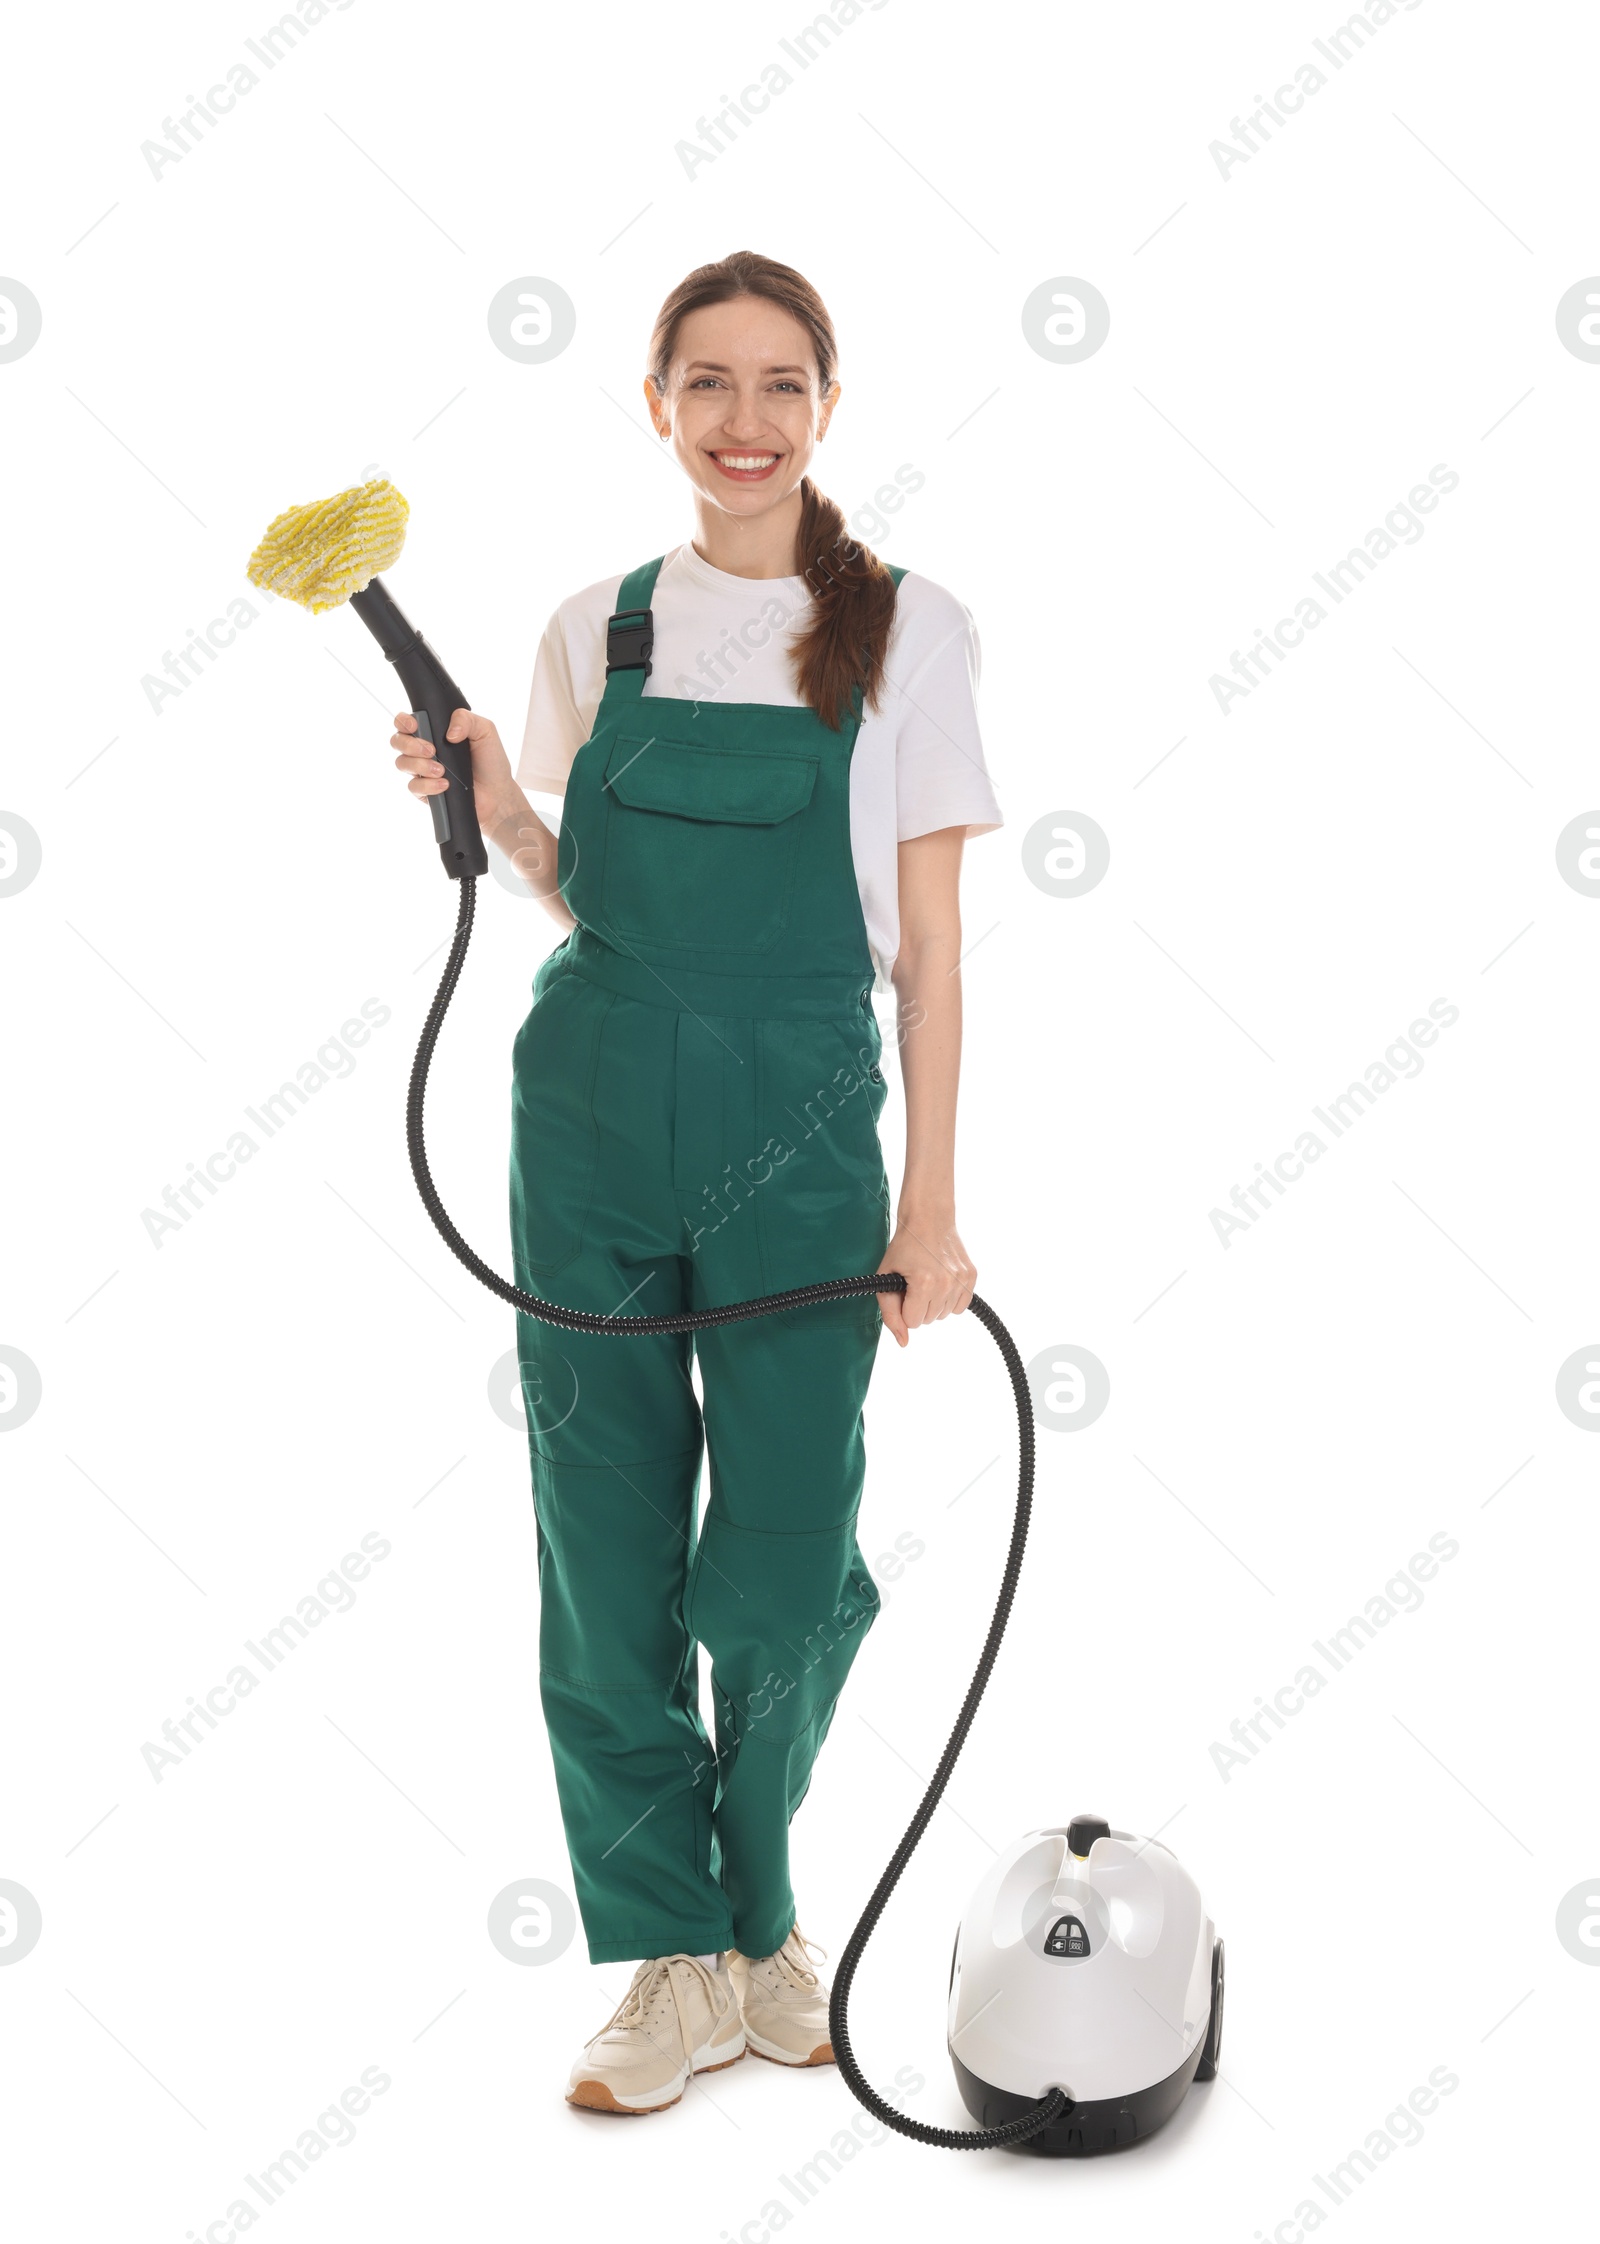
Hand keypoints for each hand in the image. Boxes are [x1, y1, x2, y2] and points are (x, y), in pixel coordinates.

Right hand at [391, 708, 512, 832]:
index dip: (403, 721)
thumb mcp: (485, 731)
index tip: (414, 725)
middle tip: (431, 750)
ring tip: (442, 770)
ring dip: (420, 765)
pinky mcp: (425, 791)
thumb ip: (466, 719)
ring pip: (402, 763)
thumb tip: (449, 732)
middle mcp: (424, 749)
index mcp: (435, 731)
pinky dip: (428, 785)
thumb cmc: (491, 762)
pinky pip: (413, 786)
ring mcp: (422, 771)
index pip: (407, 722)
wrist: (498, 794)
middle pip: (397, 741)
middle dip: (410, 744)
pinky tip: (445, 785)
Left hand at [876, 1215, 975, 1347]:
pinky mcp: (972, 1277)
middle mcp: (946, 1283)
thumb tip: (904, 1343)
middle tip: (914, 1281)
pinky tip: (941, 1283)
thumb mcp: (885, 1278)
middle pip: (928, 1320)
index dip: (903, 1307)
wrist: (928, 1219)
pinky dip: (949, 1300)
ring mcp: (962, 1280)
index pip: (912, 1322)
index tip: (903, 1289)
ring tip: (928, 1279)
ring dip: (933, 1304)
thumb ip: (890, 1314)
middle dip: (917, 1306)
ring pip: (943, 1315)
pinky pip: (959, 1307)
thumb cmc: (904, 1248)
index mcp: (923, 1284)